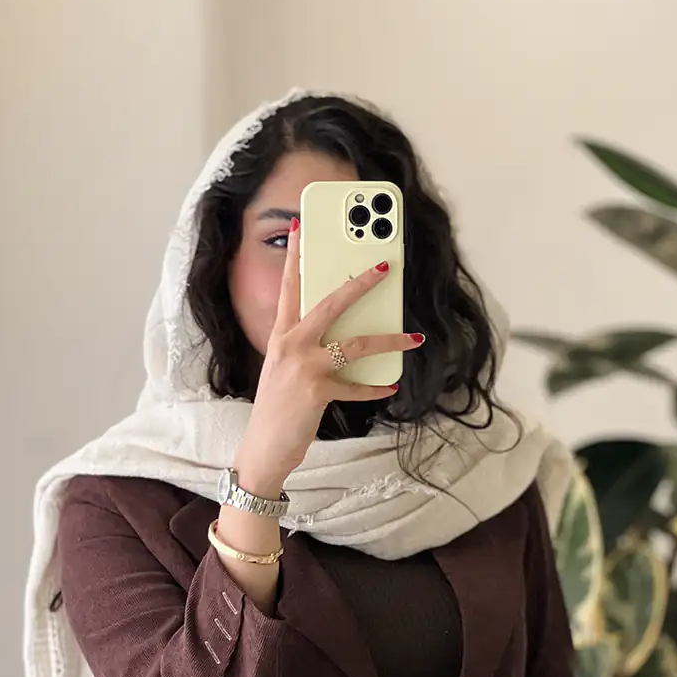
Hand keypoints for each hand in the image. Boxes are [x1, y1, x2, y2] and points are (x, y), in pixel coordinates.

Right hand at [236, 216, 423, 481]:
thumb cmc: (277, 409)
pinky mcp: (317, 391)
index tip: (301, 228)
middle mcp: (291, 345)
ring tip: (413, 337)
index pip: (289, 289)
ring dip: (388, 340)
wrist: (263, 448)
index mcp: (280, 336)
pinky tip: (390, 385)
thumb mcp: (284, 370)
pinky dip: (375, 387)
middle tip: (384, 267)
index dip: (296, 258)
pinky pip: (356, 386)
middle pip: (329, 303)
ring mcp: (304, 367)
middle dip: (360, 284)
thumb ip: (305, 348)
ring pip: (354, 344)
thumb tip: (341, 335)